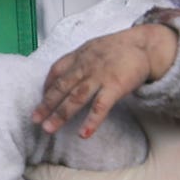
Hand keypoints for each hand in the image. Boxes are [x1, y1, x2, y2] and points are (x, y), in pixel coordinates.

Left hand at [36, 25, 175, 139]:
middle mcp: (85, 66)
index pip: (56, 71)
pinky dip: (91, 120)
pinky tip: (83, 134)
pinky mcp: (115, 86)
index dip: (46, 87)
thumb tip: (64, 77)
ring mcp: (99, 77)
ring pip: (75, 98)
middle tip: (34, 120)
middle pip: (61, 87)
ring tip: (49, 129)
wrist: (145, 45)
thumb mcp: (93, 48)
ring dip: (60, 115)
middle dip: (46, 104)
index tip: (40, 100)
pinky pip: (100, 106)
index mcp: (79, 56)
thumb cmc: (118, 49)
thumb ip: (78, 61)